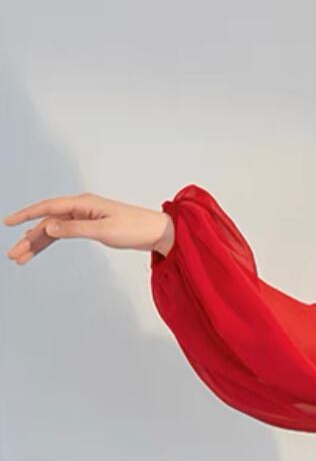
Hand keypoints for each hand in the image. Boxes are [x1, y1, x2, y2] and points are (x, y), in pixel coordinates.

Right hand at [3, 193, 173, 264]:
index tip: (8, 223)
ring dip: (37, 243)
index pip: (47, 208)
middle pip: (47, 222)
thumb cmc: (135, 228)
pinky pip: (64, 232)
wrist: (156, 232)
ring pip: (54, 229)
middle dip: (28, 238)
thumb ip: (74, 228)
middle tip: (13, 255)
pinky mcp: (90, 226)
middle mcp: (81, 207)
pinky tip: (40, 247)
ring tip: (21, 257)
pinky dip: (52, 241)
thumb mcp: (103, 230)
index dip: (26, 215)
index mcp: (83, 204)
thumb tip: (48, 226)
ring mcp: (85, 216)